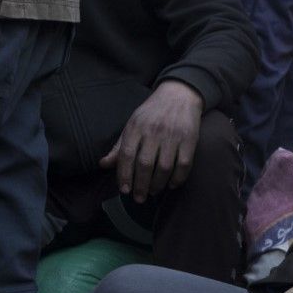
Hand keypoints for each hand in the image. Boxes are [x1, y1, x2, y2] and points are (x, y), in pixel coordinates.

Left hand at [100, 81, 203, 203]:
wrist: (179, 94)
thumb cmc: (152, 112)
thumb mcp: (132, 124)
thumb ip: (119, 146)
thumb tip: (103, 165)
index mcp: (136, 127)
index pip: (127, 155)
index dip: (124, 175)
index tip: (124, 190)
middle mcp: (153, 131)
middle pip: (145, 164)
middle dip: (140, 185)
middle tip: (139, 198)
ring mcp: (173, 135)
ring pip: (164, 167)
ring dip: (158, 184)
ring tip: (153, 192)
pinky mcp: (189, 139)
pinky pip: (184, 164)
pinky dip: (178, 178)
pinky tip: (172, 185)